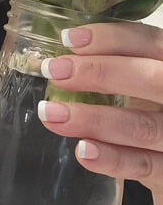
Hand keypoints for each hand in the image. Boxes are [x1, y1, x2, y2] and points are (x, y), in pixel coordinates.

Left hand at [37, 20, 162, 192]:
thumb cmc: (153, 112)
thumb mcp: (143, 82)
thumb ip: (119, 67)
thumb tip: (63, 59)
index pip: (152, 43)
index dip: (113, 38)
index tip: (70, 39)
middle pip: (151, 79)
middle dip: (99, 72)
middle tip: (55, 72)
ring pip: (141, 126)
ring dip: (92, 119)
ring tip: (51, 113)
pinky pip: (142, 165)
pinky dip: (111, 158)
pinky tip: (82, 150)